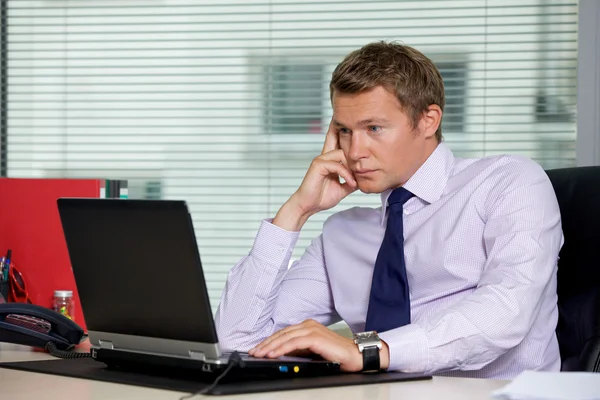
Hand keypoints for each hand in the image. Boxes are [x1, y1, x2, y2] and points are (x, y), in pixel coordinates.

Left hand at [248, 319, 387, 371]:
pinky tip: (273, 354)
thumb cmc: (337, 355)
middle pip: (281, 334)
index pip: (283, 333)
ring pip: (285, 337)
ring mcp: (312, 329)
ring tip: (259, 354)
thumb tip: (281, 354)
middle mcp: (308, 325)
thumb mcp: (312, 352)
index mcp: (307, 327)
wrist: (355, 356)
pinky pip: (294, 342)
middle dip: (265, 344)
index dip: (269, 341)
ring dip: (270, 346)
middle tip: (253, 352)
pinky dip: (281, 348)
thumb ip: (298, 350)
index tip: (257, 349)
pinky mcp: (315, 337)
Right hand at [273, 121, 357, 230]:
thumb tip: (364, 179)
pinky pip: (337, 165)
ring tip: (355, 179)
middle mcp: (324, 157)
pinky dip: (346, 174)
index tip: (355, 127)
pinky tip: (351, 183)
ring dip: (351, 166)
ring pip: (341, 153)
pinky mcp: (318, 166)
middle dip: (352, 143)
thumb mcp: (342, 188)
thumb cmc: (321, 197)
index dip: (344, 133)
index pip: (337, 142)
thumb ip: (351, 181)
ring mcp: (320, 160)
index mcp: (330, 161)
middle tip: (365, 159)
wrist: (308, 206)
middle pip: (338, 140)